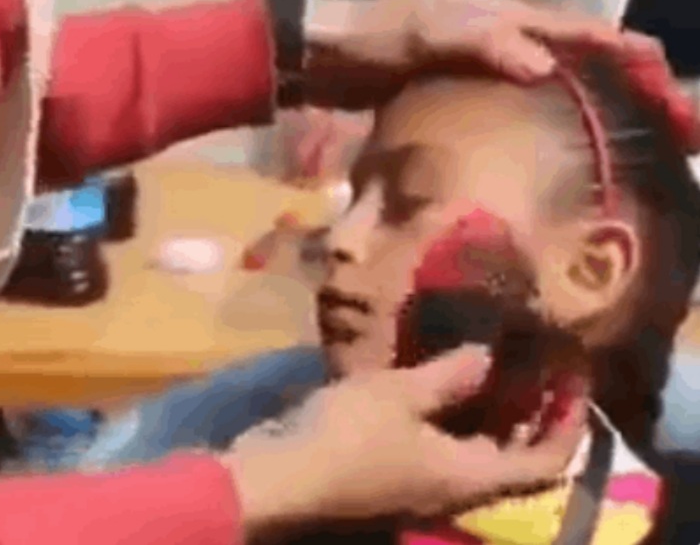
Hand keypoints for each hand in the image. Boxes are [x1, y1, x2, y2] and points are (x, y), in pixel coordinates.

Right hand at [222, 352, 586, 538]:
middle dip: (530, 416)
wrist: (279, 480)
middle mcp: (454, 493)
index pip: (546, 461)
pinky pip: (438, 453)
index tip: (571, 377)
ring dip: (489, 418)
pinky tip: (433, 387)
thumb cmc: (348, 438)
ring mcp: (419, 492)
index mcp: (471, 477)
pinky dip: (451, 422)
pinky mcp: (388, 483)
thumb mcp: (400, 395)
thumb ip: (450, 375)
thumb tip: (487, 358)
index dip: (568, 421)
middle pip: (513, 462)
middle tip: (532, 367)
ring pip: (473, 458)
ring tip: (489, 369)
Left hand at [304, 0, 625, 106]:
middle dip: (605, 72)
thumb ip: (484, 43)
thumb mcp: (428, 34)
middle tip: (643, 105)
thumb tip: (543, 65)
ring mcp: (473, 65)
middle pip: (562, 52)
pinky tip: (536, 143)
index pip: (569, 28)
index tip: (654, 69)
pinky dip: (527, 115)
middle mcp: (494, 37)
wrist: (325, 58)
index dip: (613, 45)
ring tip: (604, 129)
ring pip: (536, 79)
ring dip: (571, 96)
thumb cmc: (375, 39)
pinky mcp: (451, 92)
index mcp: (498, 16)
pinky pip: (502, 102)